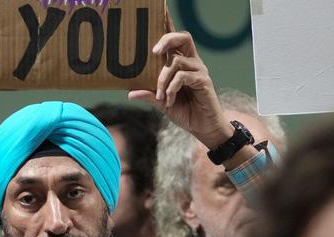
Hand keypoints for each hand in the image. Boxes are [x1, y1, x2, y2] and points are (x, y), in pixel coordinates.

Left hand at [128, 29, 231, 149]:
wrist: (202, 128)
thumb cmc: (184, 112)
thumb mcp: (161, 102)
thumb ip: (149, 94)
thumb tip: (130, 92)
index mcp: (181, 62)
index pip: (174, 39)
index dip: (167, 23)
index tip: (160, 8)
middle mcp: (191, 62)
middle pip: (182, 37)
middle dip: (166, 39)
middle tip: (153, 52)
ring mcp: (199, 70)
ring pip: (176, 62)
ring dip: (162, 79)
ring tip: (160, 95)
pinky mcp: (203, 80)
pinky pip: (182, 77)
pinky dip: (171, 88)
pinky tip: (168, 100)